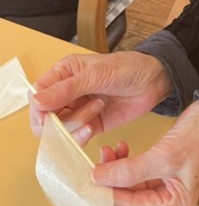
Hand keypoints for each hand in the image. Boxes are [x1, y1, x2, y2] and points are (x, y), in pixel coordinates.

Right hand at [29, 52, 172, 144]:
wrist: (155, 81)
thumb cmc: (128, 68)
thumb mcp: (96, 74)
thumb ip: (66, 89)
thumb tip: (36, 100)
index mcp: (63, 73)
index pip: (36, 96)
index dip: (39, 109)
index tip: (50, 115)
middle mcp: (66, 93)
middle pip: (43, 117)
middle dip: (58, 121)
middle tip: (79, 115)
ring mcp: (78, 110)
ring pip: (59, 130)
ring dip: (75, 124)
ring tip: (97, 108)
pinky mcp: (91, 125)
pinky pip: (74, 138)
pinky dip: (79, 137)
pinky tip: (93, 127)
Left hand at [93, 100, 198, 205]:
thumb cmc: (198, 136)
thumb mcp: (162, 155)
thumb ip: (129, 170)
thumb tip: (97, 178)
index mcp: (175, 205)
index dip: (110, 193)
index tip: (91, 177)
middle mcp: (170, 202)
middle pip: (128, 204)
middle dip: (111, 184)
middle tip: (98, 164)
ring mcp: (166, 188)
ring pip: (129, 189)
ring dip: (116, 172)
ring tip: (108, 152)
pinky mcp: (162, 173)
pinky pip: (136, 176)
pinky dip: (125, 165)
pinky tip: (121, 149)